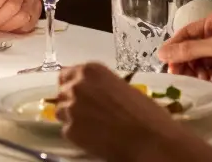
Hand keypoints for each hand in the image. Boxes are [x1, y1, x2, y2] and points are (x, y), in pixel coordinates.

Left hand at [56, 63, 211, 161]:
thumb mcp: (123, 87)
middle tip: (89, 111)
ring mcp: (71, 109)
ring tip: (93, 125)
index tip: (79, 91)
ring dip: (73, 116)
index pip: (66, 74)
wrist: (150, 141)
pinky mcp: (70, 131)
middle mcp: (77, 86)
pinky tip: (95, 136)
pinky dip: (77, 133)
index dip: (73, 84)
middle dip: (73, 100)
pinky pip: (67, 130)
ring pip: (61, 111)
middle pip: (63, 92)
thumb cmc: (146, 113)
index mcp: (91, 71)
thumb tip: (94, 92)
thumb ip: (101, 85)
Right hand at [157, 8, 211, 90]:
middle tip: (178, 77)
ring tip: (200, 79)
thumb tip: (161, 53)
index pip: (186, 32)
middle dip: (186, 61)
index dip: (174, 47)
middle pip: (192, 48)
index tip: (163, 63)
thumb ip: (189, 50)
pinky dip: (210, 76)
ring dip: (198, 70)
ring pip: (202, 60)